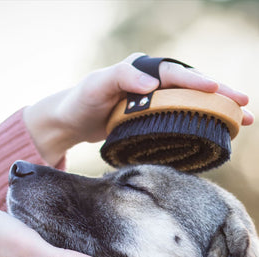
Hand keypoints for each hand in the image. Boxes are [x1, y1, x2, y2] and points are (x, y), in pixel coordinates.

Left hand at [24, 52, 253, 164]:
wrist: (73, 119)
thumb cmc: (82, 100)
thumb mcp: (96, 85)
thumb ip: (121, 77)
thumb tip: (152, 83)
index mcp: (141, 68)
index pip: (173, 74)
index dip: (196, 81)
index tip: (217, 91)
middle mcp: (152, 81)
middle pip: (191, 86)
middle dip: (219, 95)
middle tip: (245, 106)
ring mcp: (154, 99)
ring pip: (190, 102)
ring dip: (215, 110)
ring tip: (241, 120)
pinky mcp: (152, 116)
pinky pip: (180, 116)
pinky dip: (198, 121)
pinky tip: (213, 130)